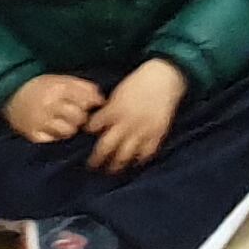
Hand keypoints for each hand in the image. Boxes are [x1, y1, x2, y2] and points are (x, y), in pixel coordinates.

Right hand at [4, 74, 103, 144]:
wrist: (10, 93)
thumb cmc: (41, 86)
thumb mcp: (61, 79)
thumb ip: (82, 87)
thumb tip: (101, 100)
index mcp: (59, 88)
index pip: (87, 100)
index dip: (92, 104)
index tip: (89, 105)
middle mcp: (50, 104)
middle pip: (80, 117)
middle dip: (81, 117)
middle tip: (75, 115)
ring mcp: (40, 121)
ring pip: (69, 131)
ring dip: (70, 128)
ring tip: (63, 122)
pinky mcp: (32, 134)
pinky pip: (53, 140)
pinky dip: (56, 137)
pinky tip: (52, 129)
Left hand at [89, 60, 183, 174]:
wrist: (164, 78)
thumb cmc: (138, 83)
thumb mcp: (118, 94)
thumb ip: (108, 111)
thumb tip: (96, 127)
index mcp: (115, 110)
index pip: (94, 127)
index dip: (88, 133)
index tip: (85, 140)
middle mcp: (126, 122)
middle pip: (106, 147)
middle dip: (96, 159)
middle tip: (92, 165)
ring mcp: (142, 129)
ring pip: (125, 154)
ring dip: (116, 165)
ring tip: (112, 169)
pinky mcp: (157, 133)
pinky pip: (146, 152)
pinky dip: (140, 159)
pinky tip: (135, 161)